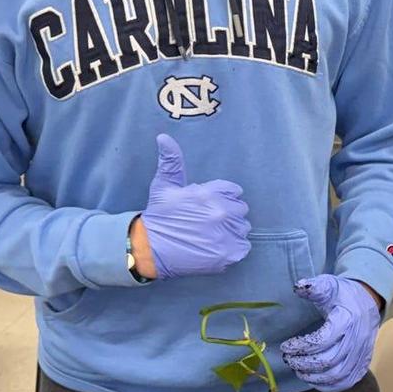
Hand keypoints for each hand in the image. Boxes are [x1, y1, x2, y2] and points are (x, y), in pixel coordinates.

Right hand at [139, 135, 249, 279]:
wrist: (149, 250)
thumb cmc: (158, 216)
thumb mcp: (164, 186)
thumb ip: (171, 161)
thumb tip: (164, 137)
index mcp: (210, 194)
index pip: (234, 191)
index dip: (222, 198)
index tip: (209, 206)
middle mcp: (221, 213)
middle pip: (240, 209)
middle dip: (228, 213)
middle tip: (208, 222)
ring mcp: (227, 234)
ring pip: (242, 228)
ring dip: (231, 231)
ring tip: (210, 236)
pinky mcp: (229, 254)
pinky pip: (243, 247)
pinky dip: (233, 248)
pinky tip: (215, 247)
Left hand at [279, 275, 382, 391]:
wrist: (369, 301)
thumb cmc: (344, 295)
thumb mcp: (330, 285)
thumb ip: (314, 287)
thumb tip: (298, 287)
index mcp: (347, 320)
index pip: (322, 340)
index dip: (301, 346)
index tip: (286, 345)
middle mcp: (357, 339)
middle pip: (328, 360)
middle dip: (303, 363)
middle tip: (288, 359)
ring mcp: (362, 353)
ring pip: (337, 374)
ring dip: (314, 377)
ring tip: (298, 370)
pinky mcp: (363, 363)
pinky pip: (347, 381)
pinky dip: (329, 386)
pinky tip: (314, 379)